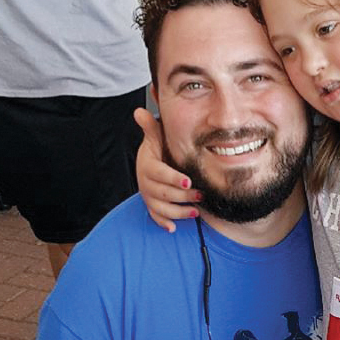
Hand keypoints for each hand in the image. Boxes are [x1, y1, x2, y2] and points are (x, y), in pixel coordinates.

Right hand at [134, 107, 201, 231]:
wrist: (151, 165)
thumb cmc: (157, 151)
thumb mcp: (155, 139)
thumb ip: (151, 128)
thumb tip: (139, 111)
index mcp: (148, 167)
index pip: (160, 174)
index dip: (173, 179)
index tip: (188, 182)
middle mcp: (146, 184)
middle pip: (163, 193)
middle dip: (182, 196)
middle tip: (201, 195)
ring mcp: (148, 197)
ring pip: (161, 208)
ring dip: (178, 212)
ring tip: (196, 212)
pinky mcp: (152, 207)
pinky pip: (156, 217)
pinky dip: (164, 223)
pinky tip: (174, 228)